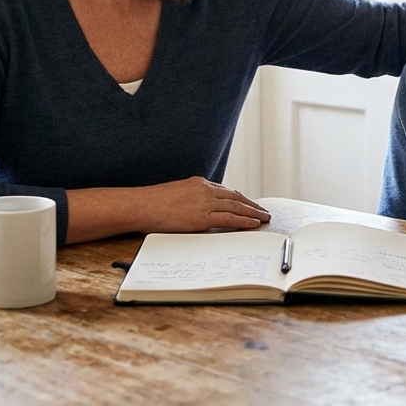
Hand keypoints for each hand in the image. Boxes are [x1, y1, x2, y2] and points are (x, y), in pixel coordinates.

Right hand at [65, 177, 270, 242]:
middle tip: (264, 211)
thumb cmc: (152, 204)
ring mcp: (205, 202)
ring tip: (265, 218)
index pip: (226, 191)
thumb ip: (190, 199)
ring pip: (237, 207)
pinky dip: (245, 221)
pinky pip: (230, 218)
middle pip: (236, 197)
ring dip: (253, 213)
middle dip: (252, 205)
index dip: (240, 198)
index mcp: (198, 183)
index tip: (249, 204)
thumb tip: (196, 210)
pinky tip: (254, 223)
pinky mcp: (203, 216)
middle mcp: (205, 190)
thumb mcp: (175, 195)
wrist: (141, 205)